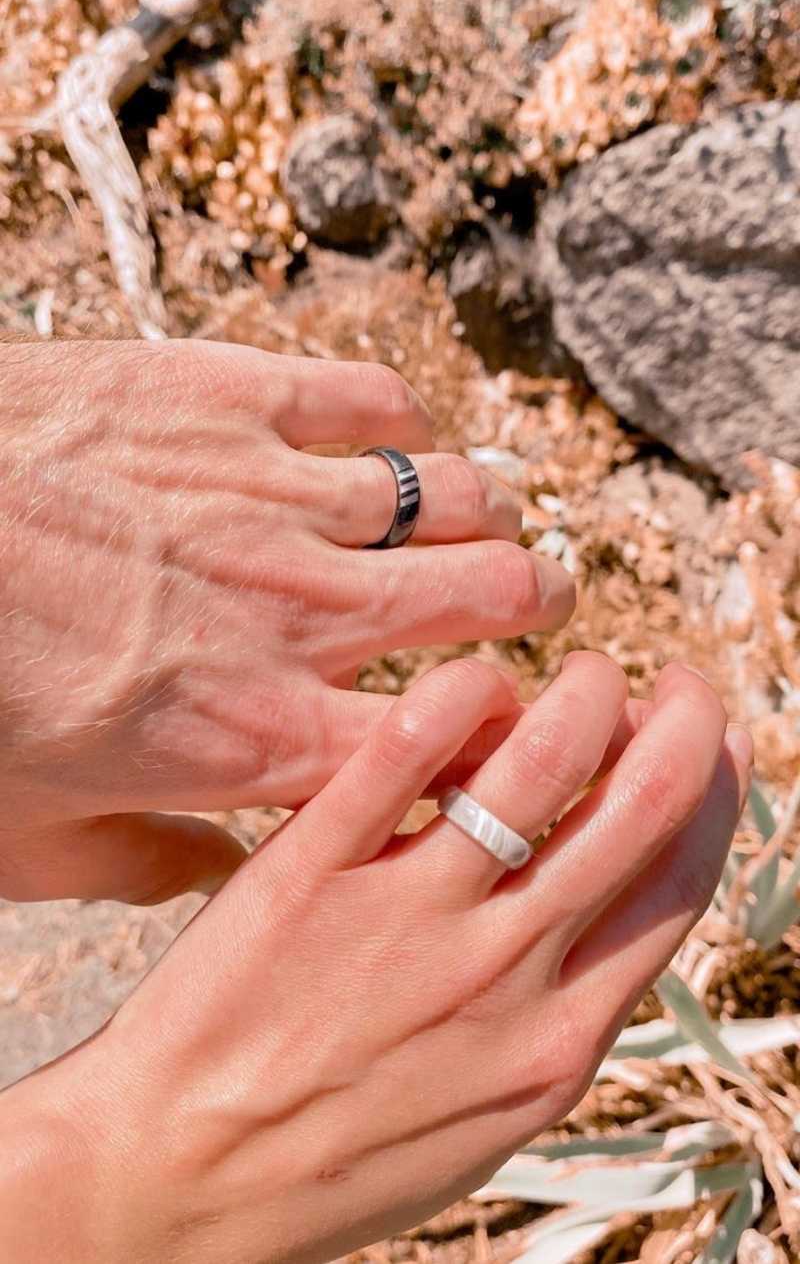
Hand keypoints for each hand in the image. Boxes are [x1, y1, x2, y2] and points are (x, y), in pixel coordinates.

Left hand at [0, 339, 573, 903]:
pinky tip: (398, 440)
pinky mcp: (229, 396)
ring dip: (487, 512)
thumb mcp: (31, 838)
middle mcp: (298, 614)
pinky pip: (371, 401)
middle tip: (540, 600)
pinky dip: (405, 424)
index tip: (511, 726)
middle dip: (537, 604)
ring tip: (487, 518)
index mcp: (262, 735)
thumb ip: (145, 871)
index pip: (457, 744)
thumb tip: (219, 885)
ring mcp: (272, 495)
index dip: (510, 735)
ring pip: (453, 495)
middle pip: (491, 599)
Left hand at [2, 655, 750, 1263]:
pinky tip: (474, 680)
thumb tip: (605, 917)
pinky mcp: (312, 870)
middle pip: (643, 803)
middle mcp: (504, 972)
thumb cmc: (330, 1158)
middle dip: (680, 716)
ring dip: (585, 688)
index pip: (680, 878)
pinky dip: (462, 695)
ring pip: (546, 758)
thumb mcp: (482, 1118)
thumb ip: (553, 1018)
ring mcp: (409, 916)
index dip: (714, 785)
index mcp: (558, 1039)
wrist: (176, 1183)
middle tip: (666, 678)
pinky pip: (407, 748)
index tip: (710, 735)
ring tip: (574, 672)